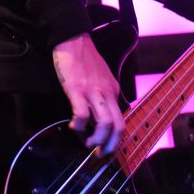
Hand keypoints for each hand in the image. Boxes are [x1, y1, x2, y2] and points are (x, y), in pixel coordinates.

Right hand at [52, 33, 123, 155]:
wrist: (73, 39)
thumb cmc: (84, 58)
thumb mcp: (102, 76)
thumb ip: (104, 92)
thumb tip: (99, 112)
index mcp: (113, 90)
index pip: (120, 118)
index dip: (114, 135)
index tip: (105, 144)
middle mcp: (107, 92)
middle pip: (118, 125)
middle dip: (112, 145)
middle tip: (103, 154)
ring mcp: (93, 92)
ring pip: (105, 123)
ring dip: (98, 140)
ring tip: (89, 144)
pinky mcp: (77, 90)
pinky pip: (82, 114)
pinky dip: (79, 126)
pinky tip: (73, 127)